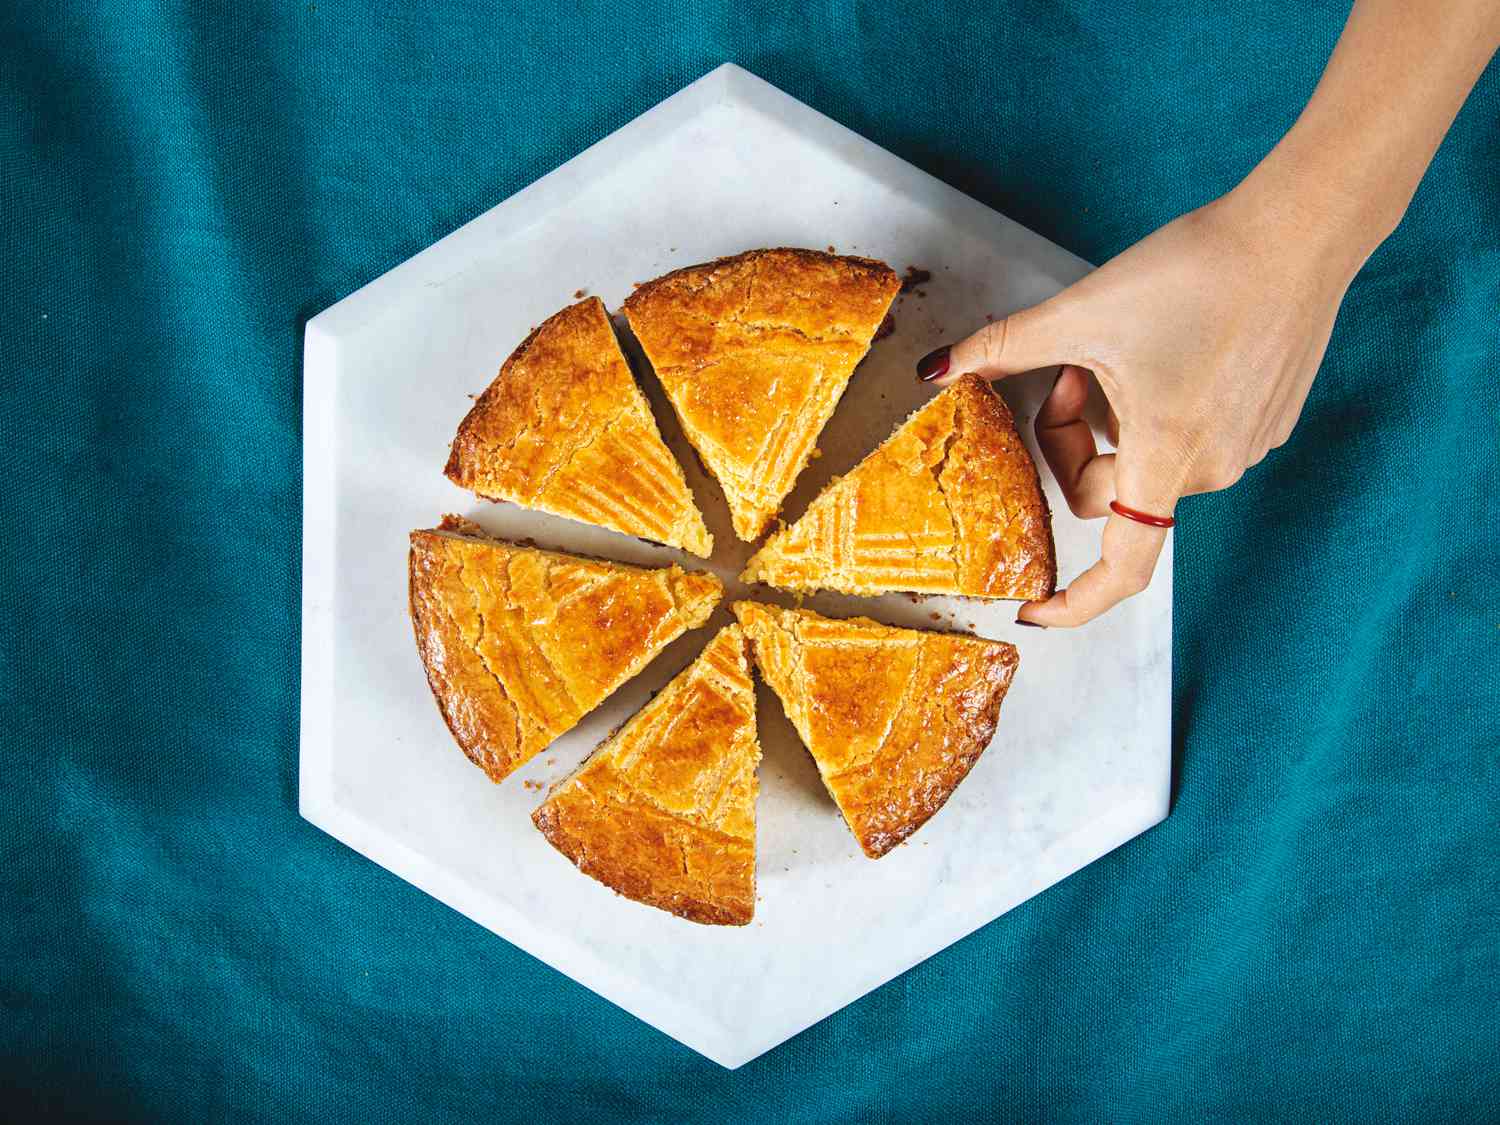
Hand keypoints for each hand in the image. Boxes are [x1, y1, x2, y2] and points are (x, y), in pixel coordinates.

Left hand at [920, 177, 1376, 626]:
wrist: (1299, 230)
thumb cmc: (1196, 272)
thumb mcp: (1081, 313)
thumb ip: (1001, 349)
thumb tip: (934, 369)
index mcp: (1165, 460)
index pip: (1120, 569)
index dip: (1072, 602)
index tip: (1032, 610)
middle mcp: (1212, 470)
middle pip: (1109, 490)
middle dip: (1072, 438)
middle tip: (1071, 367)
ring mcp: (1246, 449)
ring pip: (1146, 460)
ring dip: (1116, 419)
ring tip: (1125, 348)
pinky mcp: (1268, 423)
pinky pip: (1190, 438)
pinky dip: (1160, 405)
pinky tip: (1172, 345)